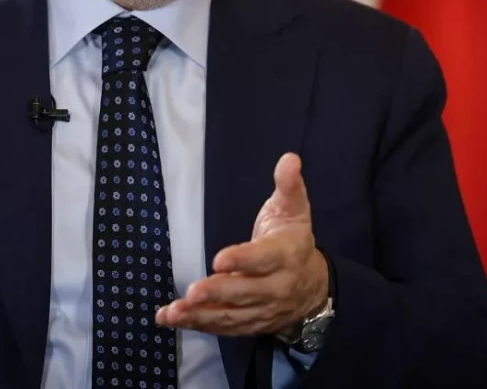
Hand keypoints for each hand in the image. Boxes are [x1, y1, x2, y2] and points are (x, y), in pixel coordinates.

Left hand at [156, 152, 327, 336]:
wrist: (313, 286)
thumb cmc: (293, 239)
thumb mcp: (294, 210)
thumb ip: (288, 186)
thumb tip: (290, 159)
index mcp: (286, 255)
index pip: (263, 259)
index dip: (242, 260)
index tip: (218, 259)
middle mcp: (276, 287)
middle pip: (245, 292)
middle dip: (217, 293)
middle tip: (191, 292)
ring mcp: (262, 309)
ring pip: (231, 315)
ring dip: (201, 315)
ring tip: (173, 312)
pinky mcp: (250, 323)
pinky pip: (224, 327)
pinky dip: (198, 325)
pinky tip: (173, 320)